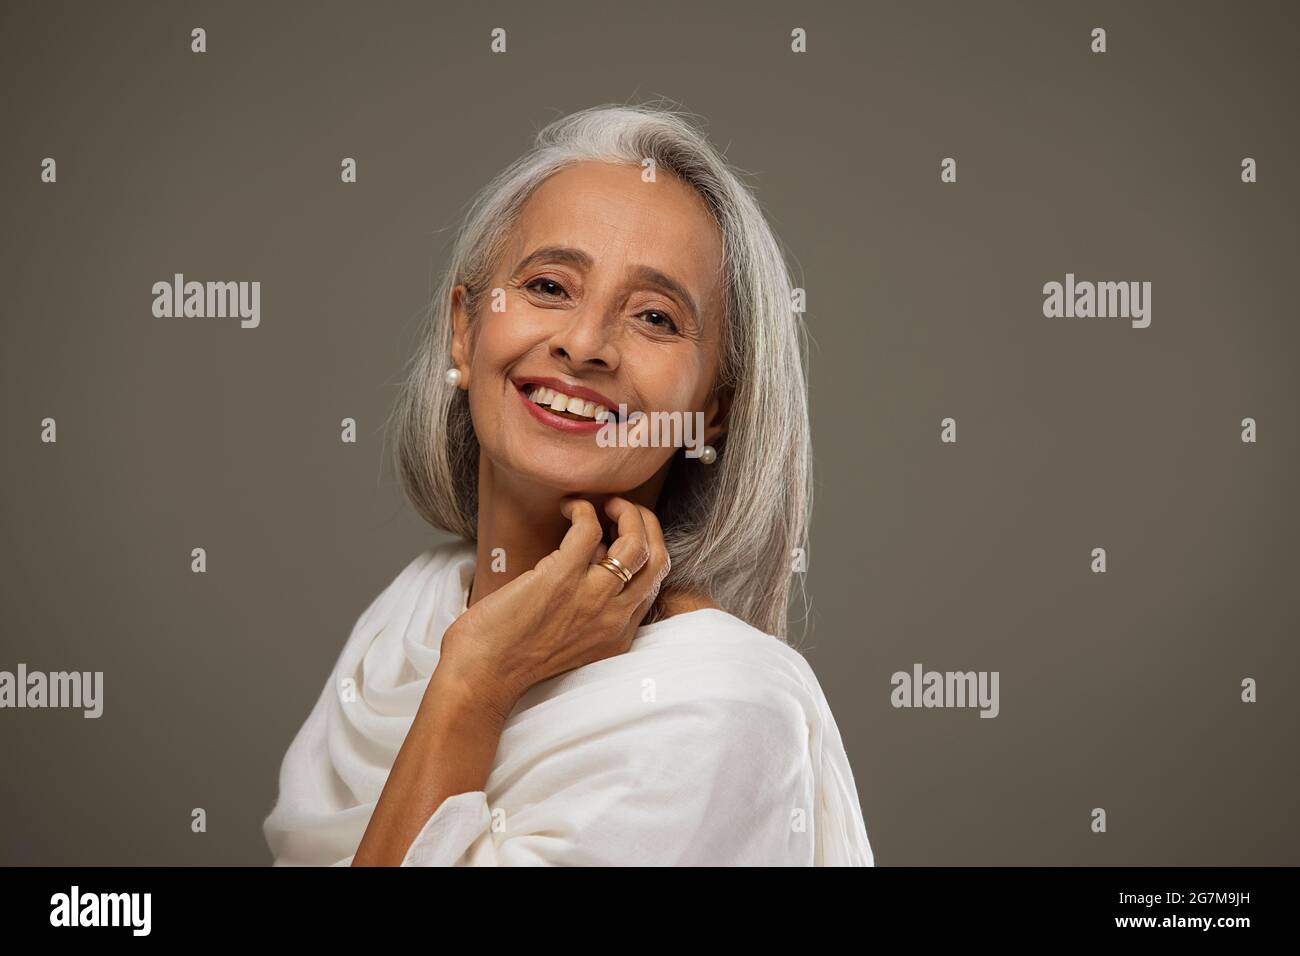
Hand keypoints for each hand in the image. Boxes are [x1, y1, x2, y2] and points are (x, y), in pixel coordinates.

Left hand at [436, 497, 670, 719]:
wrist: (482, 675)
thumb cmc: (512, 658)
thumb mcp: (573, 642)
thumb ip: (591, 609)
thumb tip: (592, 560)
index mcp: (618, 634)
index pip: (653, 582)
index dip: (644, 549)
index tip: (622, 534)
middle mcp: (614, 617)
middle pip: (656, 559)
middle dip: (646, 524)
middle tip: (622, 510)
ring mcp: (591, 597)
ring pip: (635, 543)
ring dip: (625, 512)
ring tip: (604, 504)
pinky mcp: (561, 578)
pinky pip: (588, 529)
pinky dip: (582, 509)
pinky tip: (568, 507)